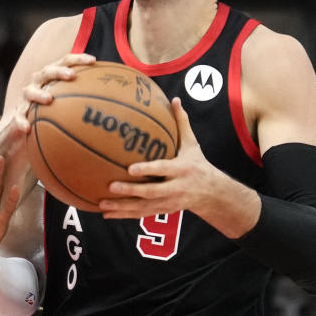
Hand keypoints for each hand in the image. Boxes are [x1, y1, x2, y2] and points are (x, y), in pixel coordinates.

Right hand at [14, 52, 95, 132]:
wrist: (26, 127)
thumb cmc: (54, 113)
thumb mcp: (71, 105)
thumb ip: (89, 100)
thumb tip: (120, 105)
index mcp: (52, 76)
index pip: (65, 61)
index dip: (78, 59)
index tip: (94, 61)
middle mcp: (38, 82)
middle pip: (47, 70)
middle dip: (59, 71)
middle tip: (71, 76)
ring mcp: (25, 97)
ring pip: (30, 91)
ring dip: (39, 94)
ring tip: (49, 99)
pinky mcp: (17, 113)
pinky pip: (18, 117)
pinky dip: (21, 121)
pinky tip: (27, 128)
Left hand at [99, 97, 227, 219]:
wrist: (212, 194)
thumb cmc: (198, 164)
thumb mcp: (192, 144)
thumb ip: (182, 123)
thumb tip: (174, 99)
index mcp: (181, 169)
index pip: (163, 169)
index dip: (148, 170)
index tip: (130, 168)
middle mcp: (175, 188)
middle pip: (151, 192)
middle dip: (131, 191)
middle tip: (111, 186)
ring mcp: (168, 202)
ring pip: (143, 207)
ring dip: (122, 207)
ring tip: (103, 204)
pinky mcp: (162, 211)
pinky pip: (140, 214)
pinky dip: (124, 215)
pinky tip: (106, 214)